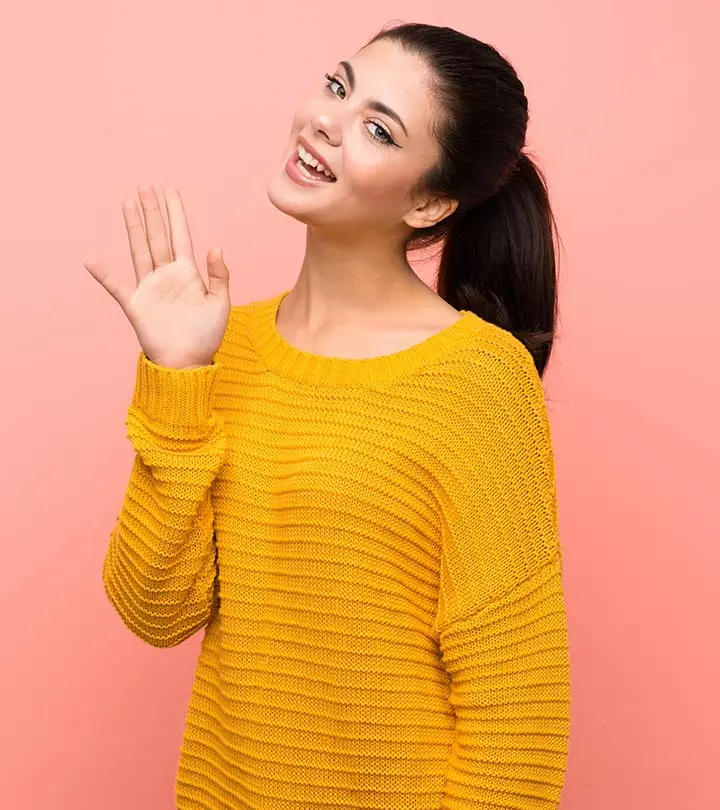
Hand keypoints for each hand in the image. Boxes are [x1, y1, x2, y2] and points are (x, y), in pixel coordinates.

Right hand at [85, 184, 230, 368]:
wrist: (189, 362)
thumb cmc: (207, 335)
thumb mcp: (220, 303)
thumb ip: (219, 275)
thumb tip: (215, 246)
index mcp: (187, 272)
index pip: (180, 235)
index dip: (176, 213)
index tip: (170, 190)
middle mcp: (166, 275)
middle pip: (156, 236)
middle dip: (152, 212)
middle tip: (145, 186)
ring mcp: (149, 288)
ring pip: (139, 251)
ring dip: (133, 228)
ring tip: (128, 204)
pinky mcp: (136, 305)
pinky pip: (117, 287)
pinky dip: (105, 275)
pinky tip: (93, 261)